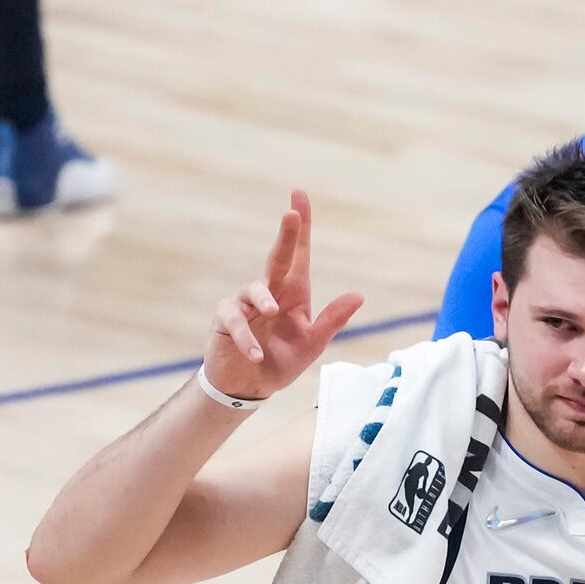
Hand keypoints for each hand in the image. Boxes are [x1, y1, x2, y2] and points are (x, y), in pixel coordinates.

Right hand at [204, 191, 363, 400]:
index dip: (301, 227)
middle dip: (286, 236)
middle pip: (278, 258)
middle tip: (292, 214)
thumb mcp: (312, 343)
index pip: (299, 255)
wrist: (250, 387)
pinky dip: (247, 339)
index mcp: (293, 293)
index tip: (300, 196)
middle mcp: (270, 292)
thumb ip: (333, 320)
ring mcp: (246, 304)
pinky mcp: (226, 320)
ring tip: (272, 311)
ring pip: (254, 289)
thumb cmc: (281, 360)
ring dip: (263, 298)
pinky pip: (236, 321)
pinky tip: (257, 355)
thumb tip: (358, 295)